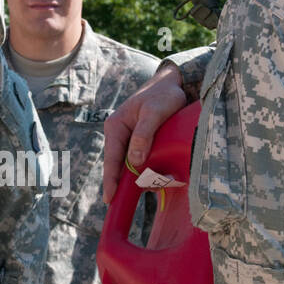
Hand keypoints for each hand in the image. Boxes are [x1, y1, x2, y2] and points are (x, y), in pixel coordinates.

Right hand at [102, 64, 186, 202]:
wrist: (174, 84)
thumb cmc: (164, 94)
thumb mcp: (155, 112)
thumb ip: (144, 134)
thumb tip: (134, 161)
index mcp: (116, 126)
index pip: (111, 158)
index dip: (111, 180)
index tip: (109, 199)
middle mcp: (120, 136)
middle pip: (121, 166)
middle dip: (132, 181)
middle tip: (145, 192)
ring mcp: (131, 141)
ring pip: (134, 167)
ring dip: (147, 177)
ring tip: (164, 181)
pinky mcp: (142, 144)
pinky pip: (144, 163)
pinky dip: (154, 170)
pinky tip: (165, 175)